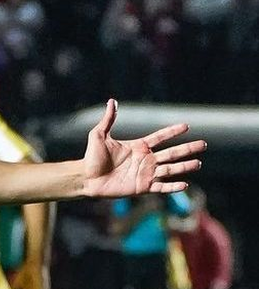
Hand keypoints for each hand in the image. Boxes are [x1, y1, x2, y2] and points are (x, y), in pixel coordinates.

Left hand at [81, 100, 204, 197]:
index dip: (172, 132)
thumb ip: (108, 120)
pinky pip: (160, 187)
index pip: (160, 137)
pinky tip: (185, 183)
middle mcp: (145, 159)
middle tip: (204, 144)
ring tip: (199, 163)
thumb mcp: (99, 135)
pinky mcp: (141, 187)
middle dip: (188, 149)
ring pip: (170, 169)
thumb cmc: (91, 157)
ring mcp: (145, 173)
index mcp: (138, 146)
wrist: (86, 178)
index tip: (186, 126)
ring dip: (185, 166)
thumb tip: (111, 101)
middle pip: (172, 153)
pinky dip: (172, 186)